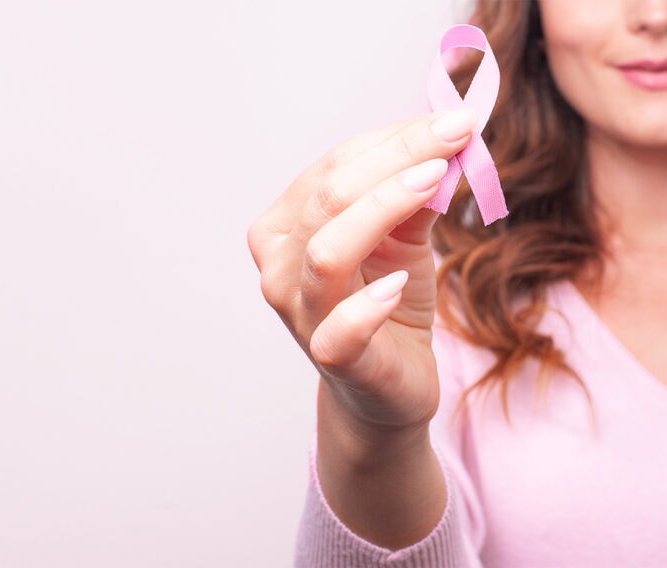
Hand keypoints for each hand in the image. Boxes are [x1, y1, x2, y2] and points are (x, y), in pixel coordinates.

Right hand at [248, 109, 476, 440]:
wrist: (387, 385)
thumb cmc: (387, 301)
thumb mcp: (404, 236)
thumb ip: (417, 191)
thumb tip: (452, 137)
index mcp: (286, 225)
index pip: (333, 167)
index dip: (394, 139)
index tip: (454, 120)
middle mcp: (280, 265)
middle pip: (329, 197)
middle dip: (398, 158)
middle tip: (458, 135)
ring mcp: (300, 312)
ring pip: (328, 250)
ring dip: (384, 208)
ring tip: (436, 182)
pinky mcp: (333, 357)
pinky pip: (342, 329)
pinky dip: (370, 305)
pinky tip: (401, 286)